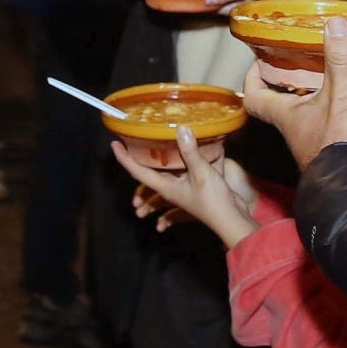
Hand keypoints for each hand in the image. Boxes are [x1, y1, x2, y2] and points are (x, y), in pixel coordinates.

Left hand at [111, 127, 260, 247]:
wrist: (232, 219)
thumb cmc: (213, 200)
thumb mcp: (201, 173)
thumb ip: (190, 151)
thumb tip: (180, 129)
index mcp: (165, 187)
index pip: (137, 171)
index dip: (124, 158)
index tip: (114, 144)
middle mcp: (169, 188)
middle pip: (146, 173)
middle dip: (136, 160)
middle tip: (130, 142)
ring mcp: (181, 189)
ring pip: (162, 174)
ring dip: (155, 162)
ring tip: (150, 148)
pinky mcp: (194, 187)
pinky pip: (180, 174)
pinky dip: (178, 163)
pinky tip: (184, 153)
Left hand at [244, 17, 346, 172]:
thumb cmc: (337, 142)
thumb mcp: (339, 92)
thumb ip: (339, 57)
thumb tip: (336, 22)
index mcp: (287, 113)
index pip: (256, 96)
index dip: (253, 78)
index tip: (260, 58)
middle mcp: (304, 123)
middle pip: (296, 94)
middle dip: (304, 70)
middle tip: (311, 48)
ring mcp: (330, 132)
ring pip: (336, 99)